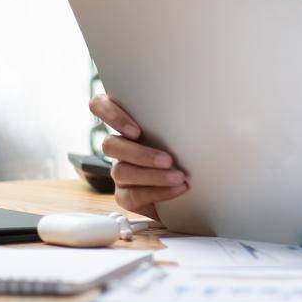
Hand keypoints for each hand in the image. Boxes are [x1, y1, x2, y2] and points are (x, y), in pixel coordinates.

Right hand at [88, 94, 187, 218]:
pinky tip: (177, 189)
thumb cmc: (185, 148)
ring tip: (178, 177)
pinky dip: (158, 192)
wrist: (193, 185)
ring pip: (120, 171)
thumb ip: (176, 118)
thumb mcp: (180, 128)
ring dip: (152, 175)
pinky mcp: (124, 195)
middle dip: (140, 154)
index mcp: (127, 122)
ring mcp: (119, 170)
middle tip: (168, 160)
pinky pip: (133, 196)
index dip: (110, 114)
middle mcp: (118, 145)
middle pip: (110, 145)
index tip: (136, 130)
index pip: (100, 105)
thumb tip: (201, 110)